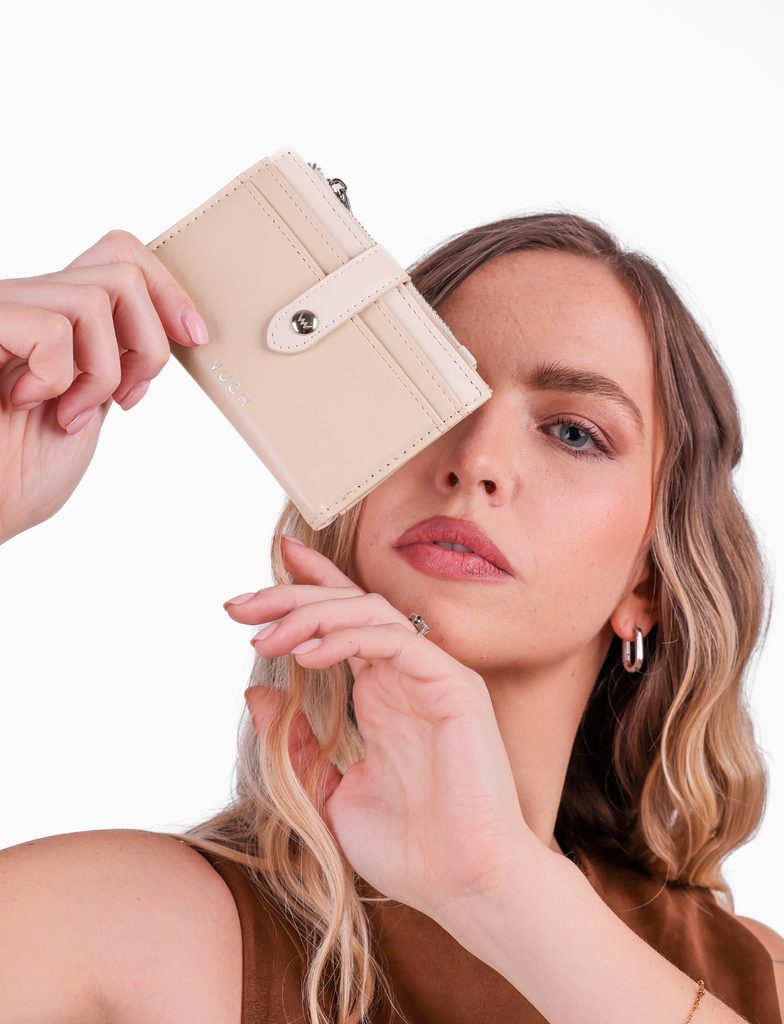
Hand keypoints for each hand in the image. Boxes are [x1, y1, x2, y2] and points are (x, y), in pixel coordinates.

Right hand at [0, 229, 209, 543]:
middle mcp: (29, 302)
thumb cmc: (21, 472)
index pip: (122, 255)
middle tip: (122, 398)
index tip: (193, 338)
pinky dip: (57, 379)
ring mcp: (4, 311)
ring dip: (101, 373)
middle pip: (123, 271)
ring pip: (94, 299)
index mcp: (57, 315)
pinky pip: (51, 329)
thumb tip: (177, 329)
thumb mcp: (94, 404)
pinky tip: (28, 403)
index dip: (168, 289)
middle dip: (147, 345)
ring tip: (70, 412)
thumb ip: (120, 358)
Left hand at [223, 535, 540, 927]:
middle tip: (238, 606)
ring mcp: (434, 677)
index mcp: (384, 694)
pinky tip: (308, 655)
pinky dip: (349, 639)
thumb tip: (255, 694)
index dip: (308, 590)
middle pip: (350, 609)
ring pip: (371, 614)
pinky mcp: (455, 686)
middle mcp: (408, 676)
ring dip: (312, 615)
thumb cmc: (409, 850)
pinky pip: (397, 642)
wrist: (463, 887)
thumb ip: (294, 745)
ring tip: (263, 634)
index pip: (345, 624)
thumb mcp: (329, 793)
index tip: (262, 577)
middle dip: (292, 598)